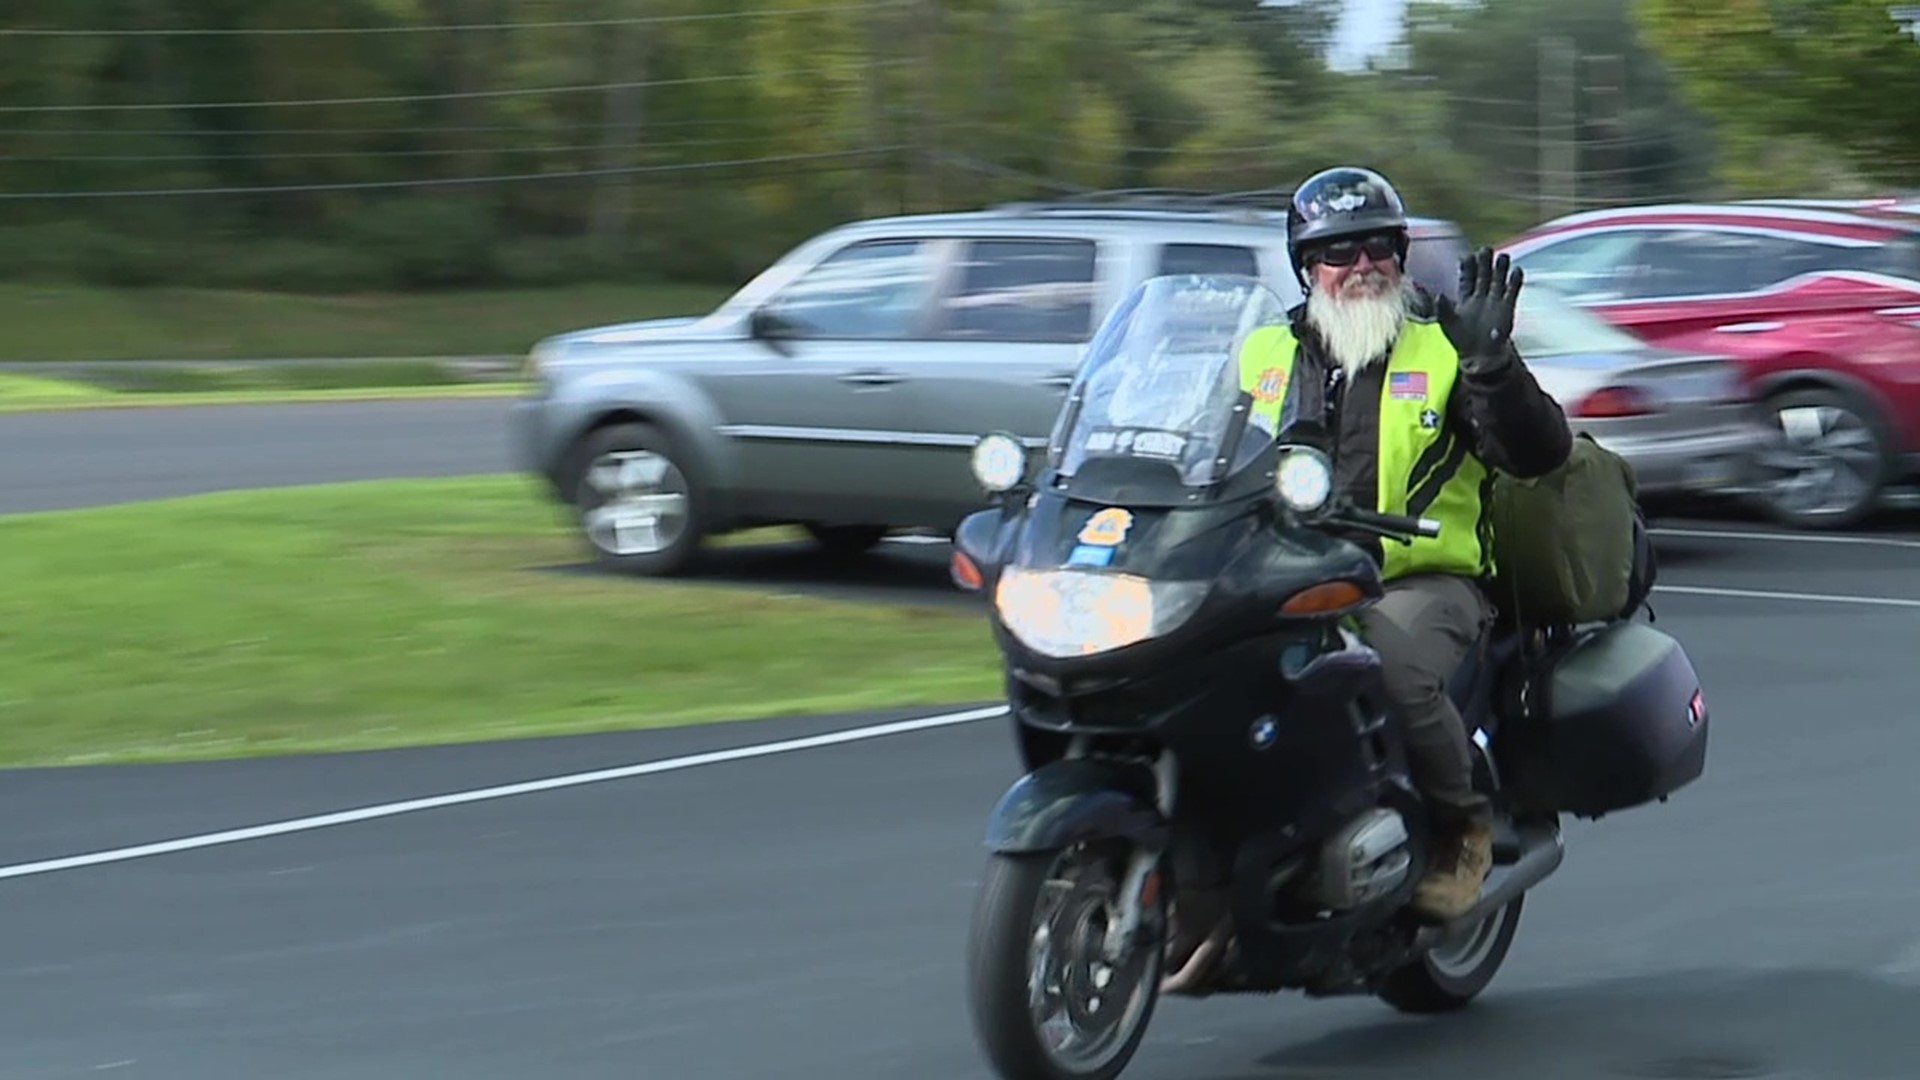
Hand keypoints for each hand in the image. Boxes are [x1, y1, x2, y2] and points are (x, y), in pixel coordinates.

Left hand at [1439, 247, 1523, 375]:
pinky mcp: (1507, 307)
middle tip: (1486, 250)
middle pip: (1483, 275)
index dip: (1467, 267)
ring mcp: (1495, 300)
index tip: (1467, 256)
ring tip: (1503, 256)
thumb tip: (1439, 295)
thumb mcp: (1448, 325)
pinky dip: (1515, 281)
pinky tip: (1516, 271)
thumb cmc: (1462, 340)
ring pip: (1498, 280)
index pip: (1467, 278)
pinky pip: (1512, 291)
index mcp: (1465, 298)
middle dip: (1484, 263)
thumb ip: (1443, 309)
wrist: (1480, 356)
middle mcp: (1480, 296)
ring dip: (1500, 268)